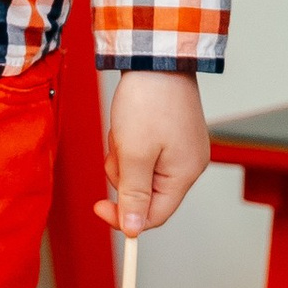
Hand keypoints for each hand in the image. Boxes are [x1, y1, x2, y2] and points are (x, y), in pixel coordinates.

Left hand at [98, 73, 210, 236]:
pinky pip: (145, 154)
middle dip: (123, 175)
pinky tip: (129, 123)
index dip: (124, 216)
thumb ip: (134, 195)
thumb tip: (133, 230)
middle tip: (118, 149)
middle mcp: (189, 164)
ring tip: (124, 130)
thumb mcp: (134, 153)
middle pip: (146, 193)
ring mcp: (182, 149)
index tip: (99, 206)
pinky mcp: (172, 135)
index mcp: (185, 174)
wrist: (155, 58)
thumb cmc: (149, 101)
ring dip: (124, 156)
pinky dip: (130, 144)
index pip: (155, 215)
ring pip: (141, 173)